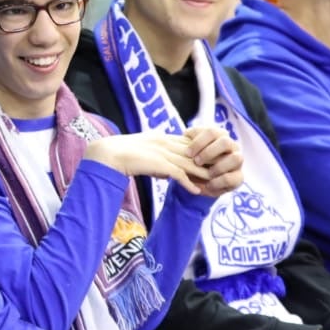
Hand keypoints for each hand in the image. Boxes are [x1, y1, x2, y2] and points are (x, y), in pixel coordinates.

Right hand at [84, 132, 205, 192]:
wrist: (109, 153)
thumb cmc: (121, 153)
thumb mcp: (144, 152)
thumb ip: (157, 160)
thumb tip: (167, 173)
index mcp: (161, 138)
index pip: (187, 144)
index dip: (200, 153)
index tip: (211, 161)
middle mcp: (165, 143)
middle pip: (192, 153)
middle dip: (207, 163)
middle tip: (219, 172)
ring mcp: (163, 153)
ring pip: (189, 164)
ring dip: (202, 175)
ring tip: (214, 183)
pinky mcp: (159, 164)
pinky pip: (179, 175)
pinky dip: (188, 184)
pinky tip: (196, 192)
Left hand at [183, 125, 243, 197]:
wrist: (202, 181)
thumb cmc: (195, 161)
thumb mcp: (190, 152)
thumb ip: (187, 142)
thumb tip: (186, 134)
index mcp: (219, 136)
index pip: (211, 132)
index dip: (199, 142)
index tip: (187, 153)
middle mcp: (231, 146)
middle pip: (225, 142)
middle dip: (209, 152)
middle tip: (196, 162)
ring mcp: (237, 161)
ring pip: (236, 158)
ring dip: (218, 166)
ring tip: (207, 173)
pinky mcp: (239, 177)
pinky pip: (233, 178)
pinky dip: (219, 182)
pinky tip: (209, 185)